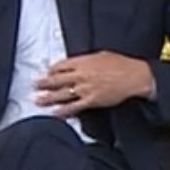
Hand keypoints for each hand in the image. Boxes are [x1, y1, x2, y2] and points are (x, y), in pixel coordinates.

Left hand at [34, 52, 153, 116]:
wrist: (135, 76)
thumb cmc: (121, 64)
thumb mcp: (101, 55)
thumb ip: (85, 60)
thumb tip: (75, 63)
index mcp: (83, 62)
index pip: (60, 66)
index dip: (51, 70)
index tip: (47, 73)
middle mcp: (81, 75)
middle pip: (57, 80)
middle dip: (43, 83)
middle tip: (34, 86)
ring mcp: (85, 89)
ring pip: (62, 94)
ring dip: (48, 98)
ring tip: (37, 100)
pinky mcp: (92, 101)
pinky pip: (74, 107)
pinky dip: (63, 111)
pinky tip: (55, 113)